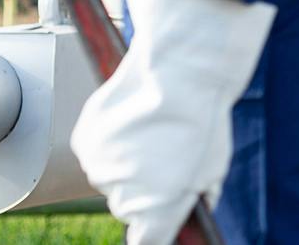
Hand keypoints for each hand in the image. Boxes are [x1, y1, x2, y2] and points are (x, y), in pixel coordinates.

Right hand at [71, 0, 273, 244]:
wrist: (181, 70)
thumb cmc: (203, 118)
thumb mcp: (215, 164)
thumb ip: (198, 194)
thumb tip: (195, 207)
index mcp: (155, 210)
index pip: (147, 240)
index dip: (155, 229)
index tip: (162, 219)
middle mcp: (120, 196)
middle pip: (129, 205)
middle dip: (146, 188)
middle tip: (168, 156)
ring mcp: (97, 168)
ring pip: (112, 175)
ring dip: (127, 161)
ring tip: (153, 129)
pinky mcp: (82, 141)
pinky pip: (97, 150)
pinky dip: (111, 139)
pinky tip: (134, 117)